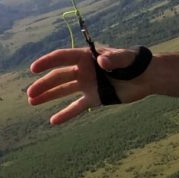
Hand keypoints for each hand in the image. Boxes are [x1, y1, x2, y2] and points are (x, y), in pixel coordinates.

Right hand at [27, 44, 148, 125]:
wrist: (148, 77)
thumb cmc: (136, 62)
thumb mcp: (126, 59)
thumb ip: (114, 59)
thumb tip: (101, 62)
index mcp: (87, 57)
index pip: (63, 57)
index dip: (48, 62)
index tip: (34, 69)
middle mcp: (84, 70)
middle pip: (59, 76)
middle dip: (44, 84)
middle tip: (30, 94)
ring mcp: (88, 84)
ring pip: (64, 90)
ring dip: (48, 95)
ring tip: (32, 102)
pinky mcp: (95, 98)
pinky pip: (77, 106)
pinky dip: (66, 114)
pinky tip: (53, 120)